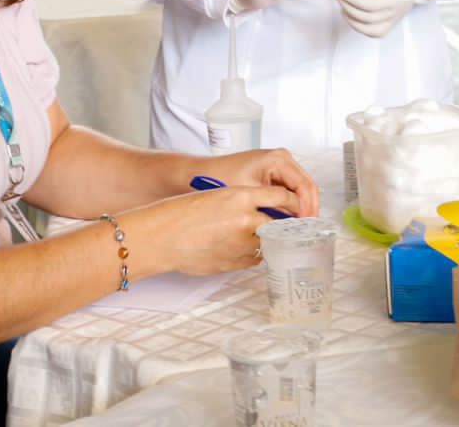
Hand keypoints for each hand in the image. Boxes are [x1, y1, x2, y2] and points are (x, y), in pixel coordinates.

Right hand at [134, 183, 303, 275]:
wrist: (161, 237)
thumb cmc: (182, 213)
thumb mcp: (217, 195)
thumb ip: (245, 201)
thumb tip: (269, 209)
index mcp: (240, 196)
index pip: (281, 196)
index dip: (293, 202)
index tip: (298, 205)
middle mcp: (245, 219)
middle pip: (281, 222)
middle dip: (286, 224)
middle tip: (290, 225)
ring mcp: (240, 244)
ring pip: (270, 243)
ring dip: (270, 241)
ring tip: (264, 238)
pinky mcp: (234, 263)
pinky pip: (255, 259)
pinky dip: (255, 254)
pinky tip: (245, 249)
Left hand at [202, 148, 319, 216]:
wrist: (203, 172)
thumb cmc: (221, 177)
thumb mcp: (250, 194)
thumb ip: (274, 207)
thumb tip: (290, 223)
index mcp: (279, 159)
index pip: (305, 185)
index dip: (308, 208)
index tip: (307, 225)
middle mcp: (283, 159)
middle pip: (307, 186)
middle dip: (308, 209)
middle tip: (307, 229)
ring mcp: (280, 165)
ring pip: (301, 189)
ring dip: (301, 207)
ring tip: (299, 227)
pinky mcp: (274, 173)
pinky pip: (291, 189)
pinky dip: (292, 204)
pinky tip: (289, 218)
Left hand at [337, 0, 431, 37]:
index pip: (371, 5)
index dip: (353, 0)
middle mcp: (399, 10)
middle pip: (370, 19)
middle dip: (350, 9)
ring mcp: (398, 15)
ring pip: (375, 31)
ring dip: (356, 24)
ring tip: (344, 10)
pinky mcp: (395, 16)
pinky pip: (380, 31)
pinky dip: (365, 29)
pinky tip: (355, 18)